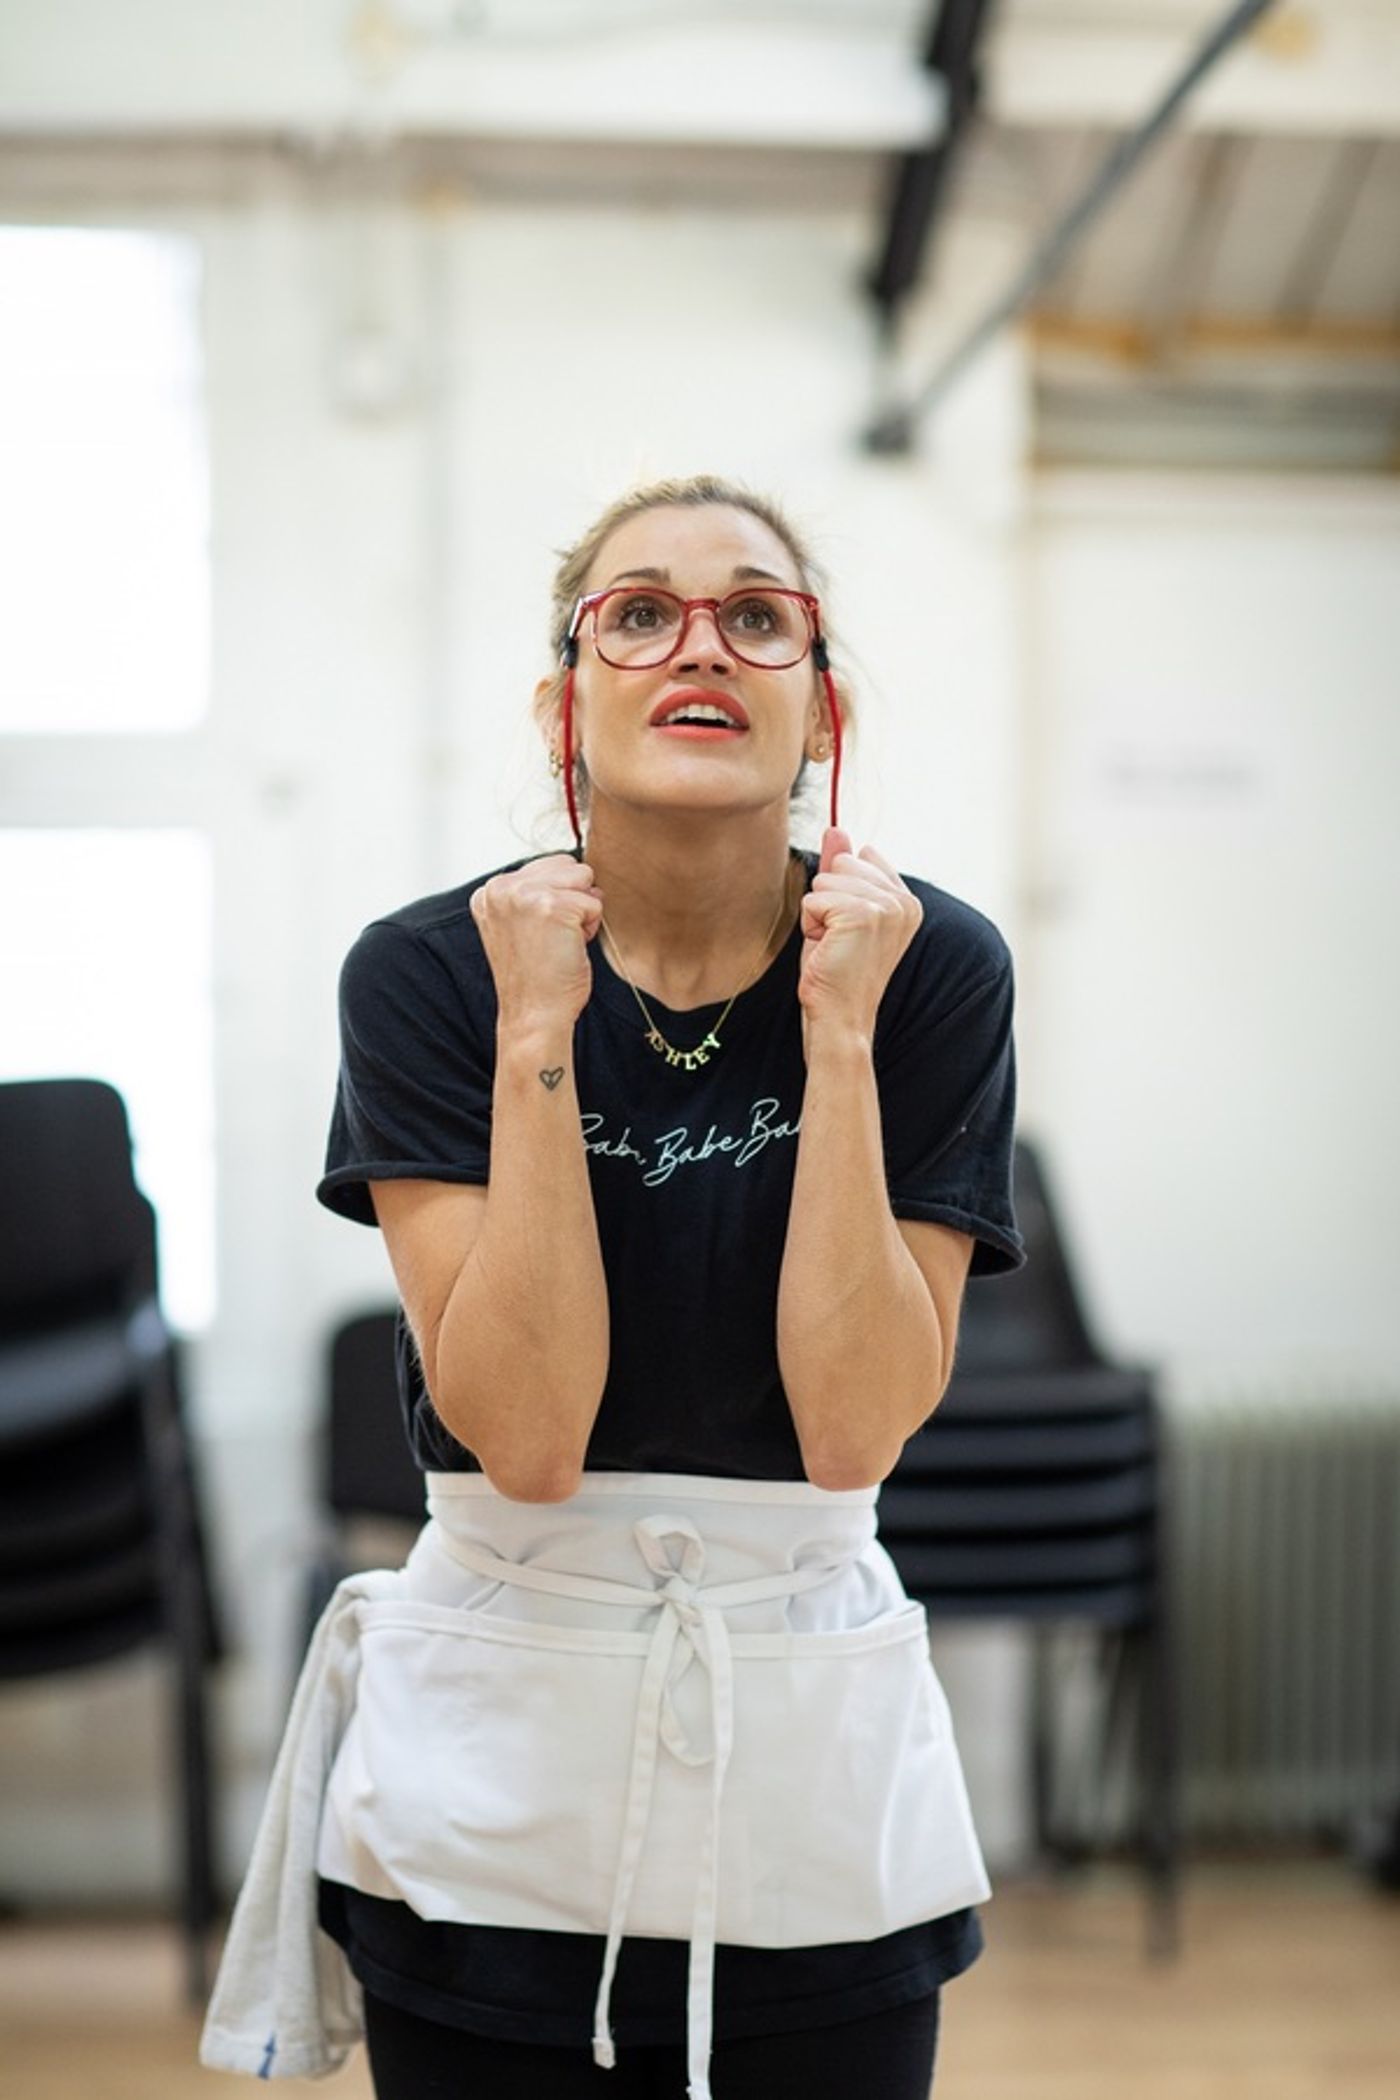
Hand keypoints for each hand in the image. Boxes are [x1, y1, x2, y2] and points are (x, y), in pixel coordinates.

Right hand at [470, 855, 602, 1032]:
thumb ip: (537, 894)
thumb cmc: (535, 978)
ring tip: (560, 941)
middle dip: (572, 898)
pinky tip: (569, 949)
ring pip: (583, 878)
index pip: (547, 866)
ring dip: (582, 911)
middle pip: (567, 865)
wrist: (534, 1015)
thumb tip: (583, 875)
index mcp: (489, 892)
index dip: (556, 899)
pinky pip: (595, 902)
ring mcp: (525, 894)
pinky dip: (590, 928)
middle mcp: (501, 887)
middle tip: (553, 938)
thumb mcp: (520, 925)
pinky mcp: (553, 906)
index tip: (538, 934)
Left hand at [798, 828, 920, 1044]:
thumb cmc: (836, 972)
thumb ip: (842, 869)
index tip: (850, 929)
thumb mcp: (838, 913)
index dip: (842, 890)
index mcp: (907, 900)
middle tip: (838, 940)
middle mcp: (904, 901)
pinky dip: (811, 924)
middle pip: (843, 863)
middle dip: (828, 899)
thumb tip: (836, 829)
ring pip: (827, 879)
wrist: (839, 1017)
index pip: (863, 857)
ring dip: (818, 914)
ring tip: (833, 946)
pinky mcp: (863, 914)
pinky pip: (814, 897)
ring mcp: (886, 906)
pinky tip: (827, 950)